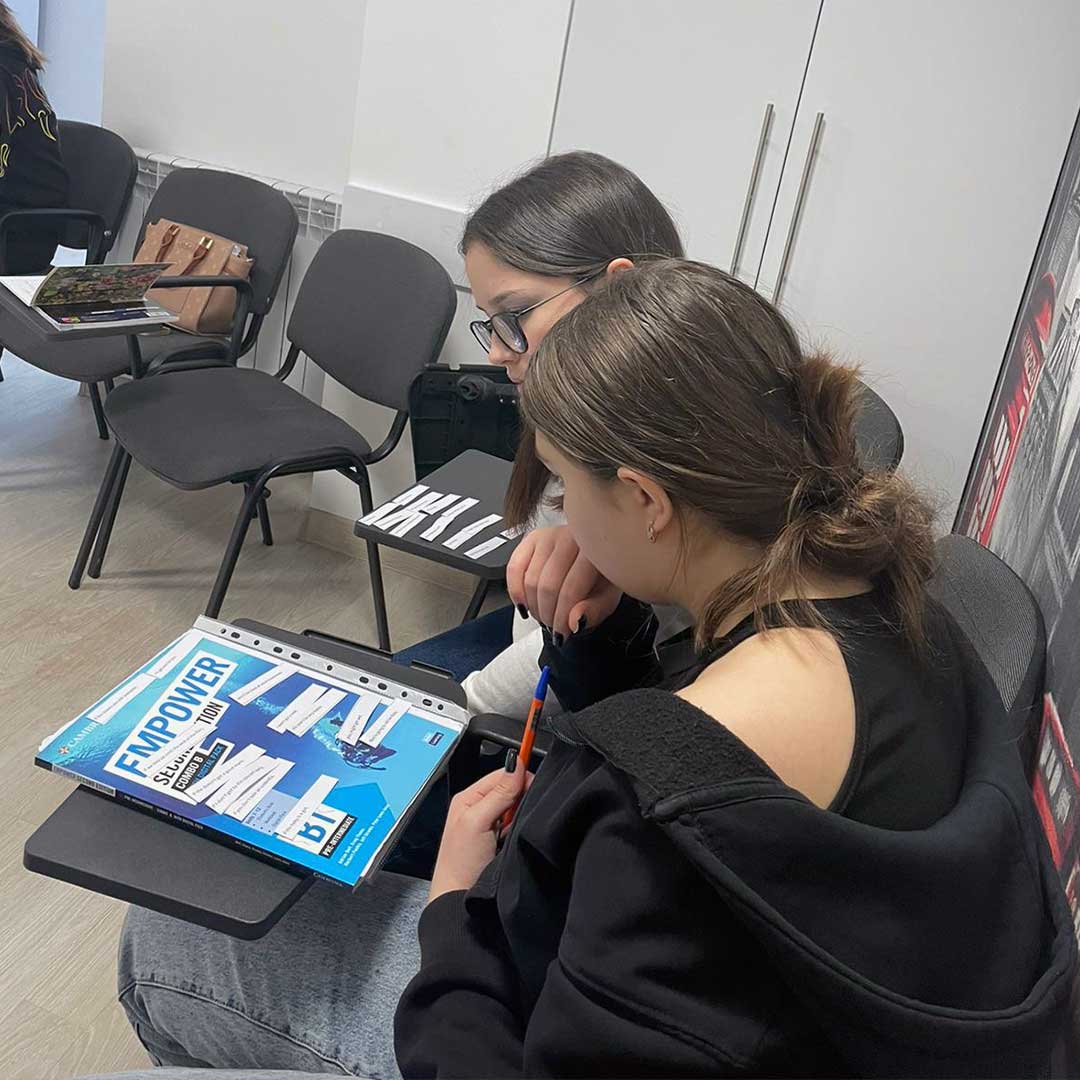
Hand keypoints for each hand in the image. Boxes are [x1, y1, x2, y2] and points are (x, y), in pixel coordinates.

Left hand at [428, 752, 532, 903]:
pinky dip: (523, 829)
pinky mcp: (502, 841)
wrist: (459, 901)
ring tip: (517, 829)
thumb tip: (516, 763)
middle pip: (512, 789)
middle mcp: (481, 808)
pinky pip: (519, 826)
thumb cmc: (460, 863)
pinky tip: (519, 837)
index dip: (520, 777)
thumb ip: (498, 793)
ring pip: (518, 807)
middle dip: (522, 797)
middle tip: (522, 814)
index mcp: (470, 797)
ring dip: (523, 815)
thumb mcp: (477, 821)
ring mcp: (492, 825)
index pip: (502, 773)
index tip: (532, 787)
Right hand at [506, 525, 621, 636]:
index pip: (570, 590)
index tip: (562, 635)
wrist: (597, 555)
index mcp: (593, 551)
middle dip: (547, 615)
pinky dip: (515, 591)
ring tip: (545, 616)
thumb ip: (594, 612)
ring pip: (530, 580)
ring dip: (534, 607)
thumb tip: (574, 621)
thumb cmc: (603, 576)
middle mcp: (569, 537)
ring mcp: (548, 535)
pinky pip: (514, 567)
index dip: (562, 618)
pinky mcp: (531, 538)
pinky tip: (524, 605)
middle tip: (554, 628)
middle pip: (547, 586)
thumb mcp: (607, 599)